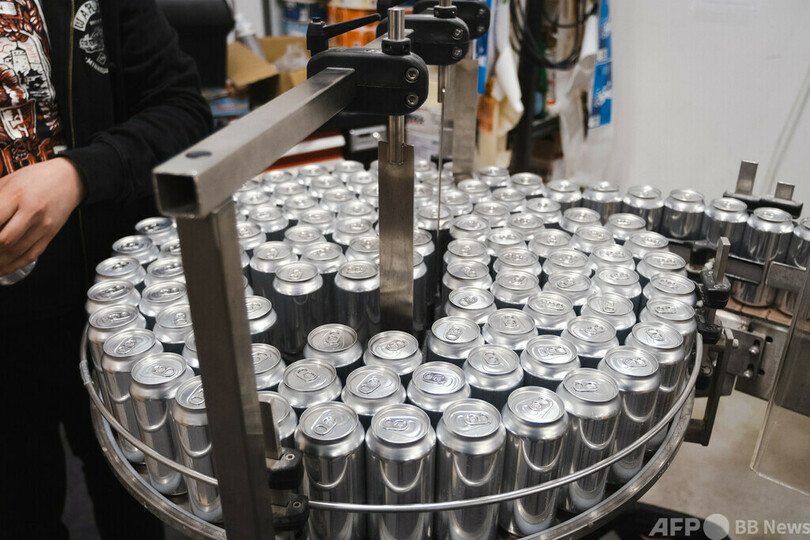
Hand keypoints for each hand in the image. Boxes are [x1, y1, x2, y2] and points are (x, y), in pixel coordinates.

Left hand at [0, 158, 84, 274]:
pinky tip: (2, 269)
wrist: (68, 180)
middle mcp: (32, 212)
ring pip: (16, 251)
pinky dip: (13, 265)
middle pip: (4, 240)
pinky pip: (30, 255)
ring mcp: (43, 225)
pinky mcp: (50, 235)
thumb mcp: (7, 182)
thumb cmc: (35, 178)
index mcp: (17, 195)